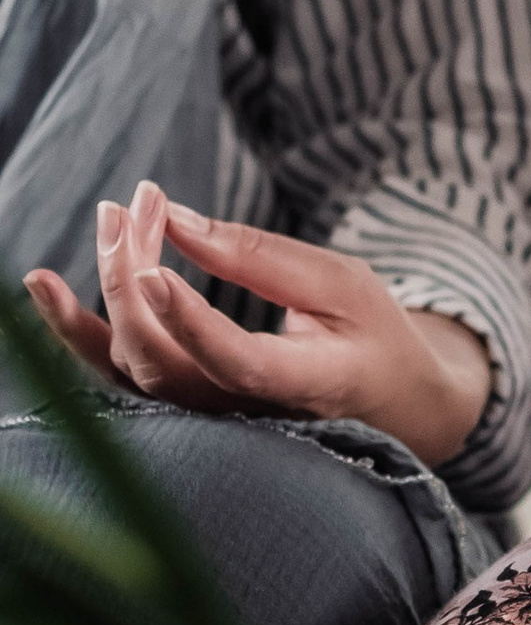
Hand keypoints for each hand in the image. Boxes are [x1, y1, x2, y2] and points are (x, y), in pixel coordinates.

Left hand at [24, 180, 494, 470]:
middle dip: (134, 276)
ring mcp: (209, 419)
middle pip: (163, 362)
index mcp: (307, 385)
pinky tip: (51, 289)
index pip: (235, 364)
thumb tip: (179, 221)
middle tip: (135, 205)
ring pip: (128, 373)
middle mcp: (248, 416)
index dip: (190, 323)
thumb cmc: (371, 335)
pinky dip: (79, 333)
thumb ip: (262, 257)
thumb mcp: (343, 283)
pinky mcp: (183, 407)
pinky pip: (118, 377)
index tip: (155, 270)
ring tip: (101, 221)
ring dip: (99, 295)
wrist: (385, 405)